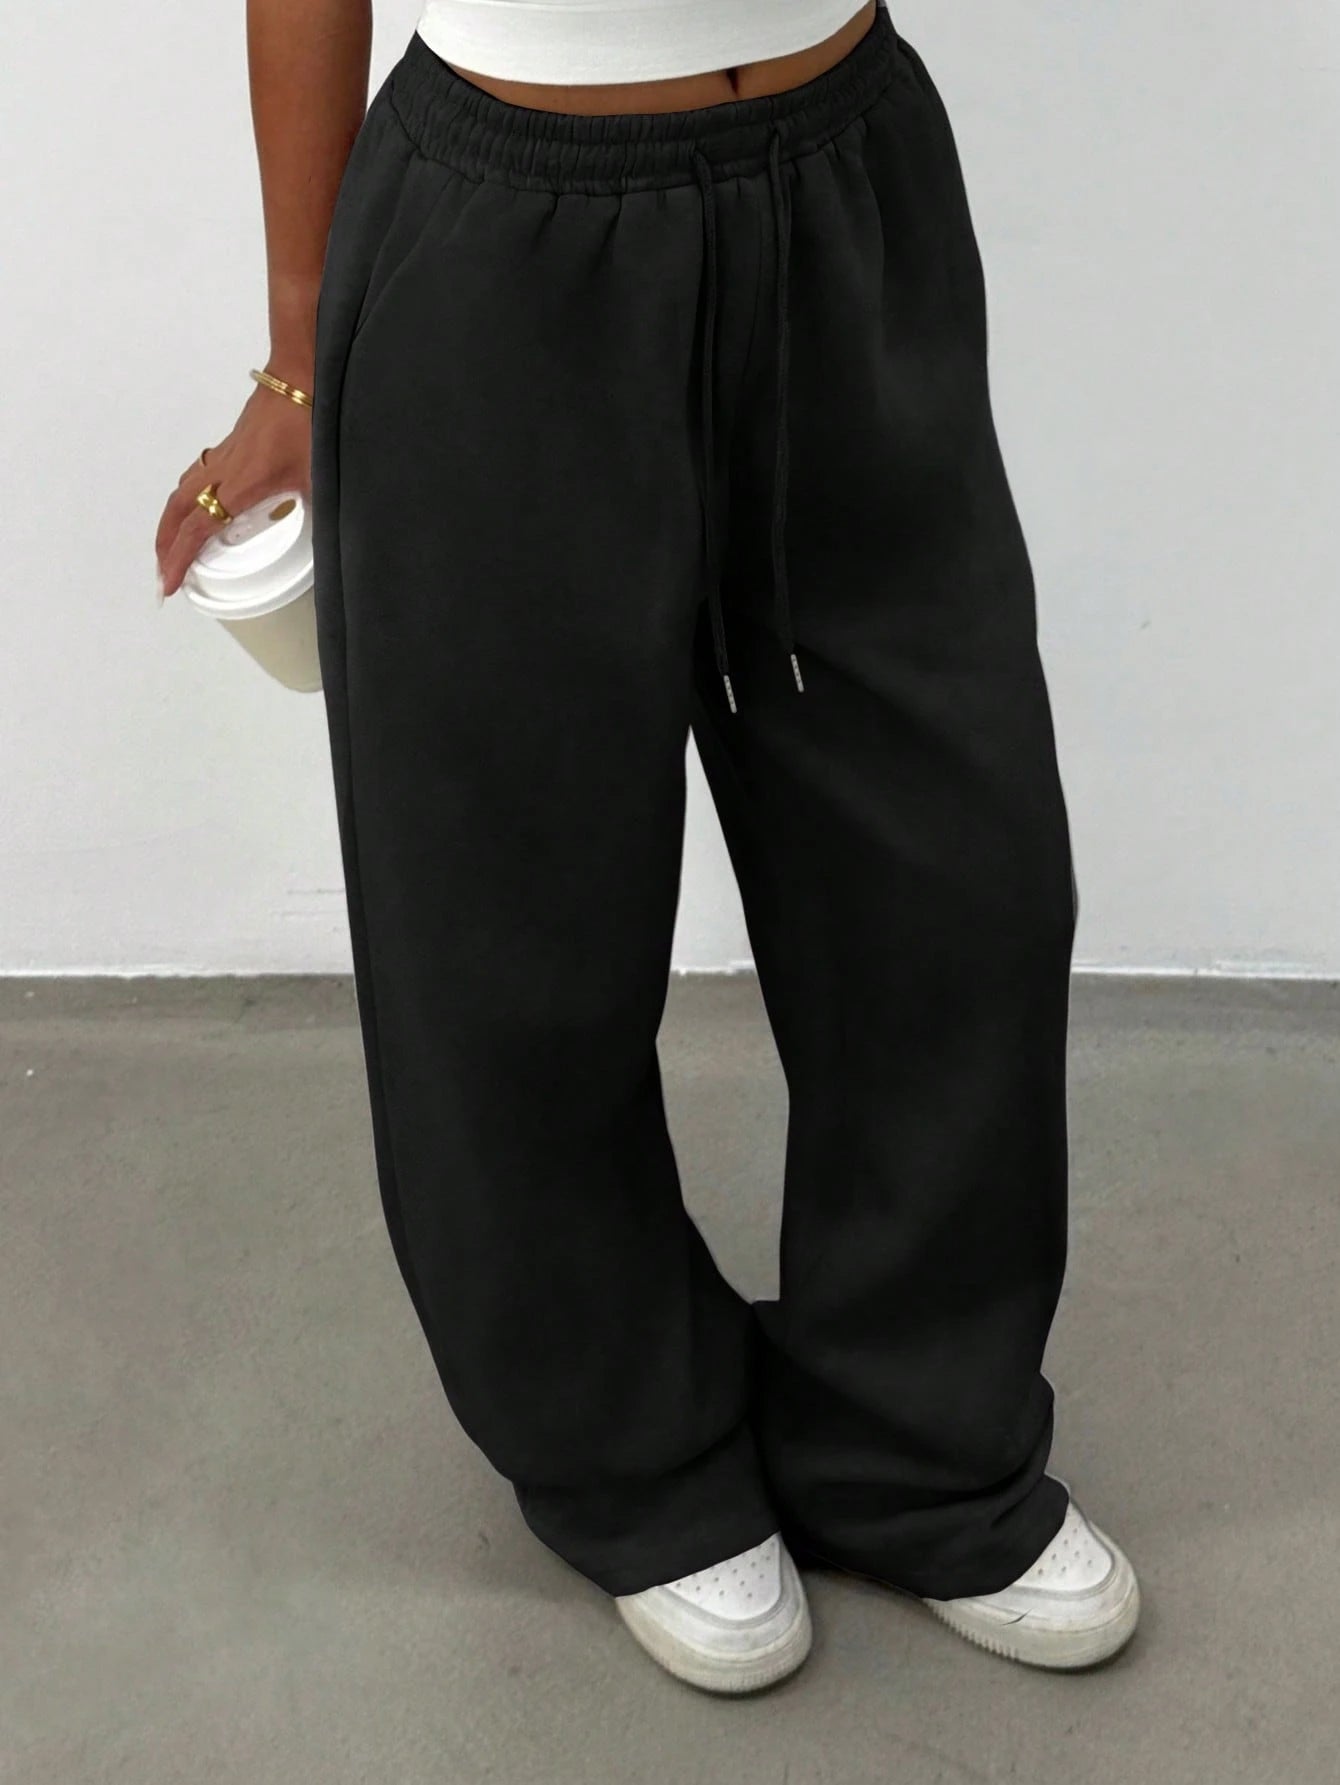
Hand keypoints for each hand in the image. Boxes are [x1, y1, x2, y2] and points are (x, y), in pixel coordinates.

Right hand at [154, 378, 313, 599]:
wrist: (300, 379)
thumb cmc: (310, 425)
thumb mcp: (318, 478)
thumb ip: (318, 512)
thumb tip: (331, 543)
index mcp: (242, 485)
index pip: (199, 528)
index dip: (181, 558)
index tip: (170, 584)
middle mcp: (223, 471)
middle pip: (178, 510)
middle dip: (165, 545)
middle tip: (163, 574)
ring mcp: (223, 456)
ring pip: (182, 491)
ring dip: (171, 522)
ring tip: (170, 547)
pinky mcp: (229, 446)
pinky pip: (196, 476)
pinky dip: (186, 499)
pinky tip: (196, 510)